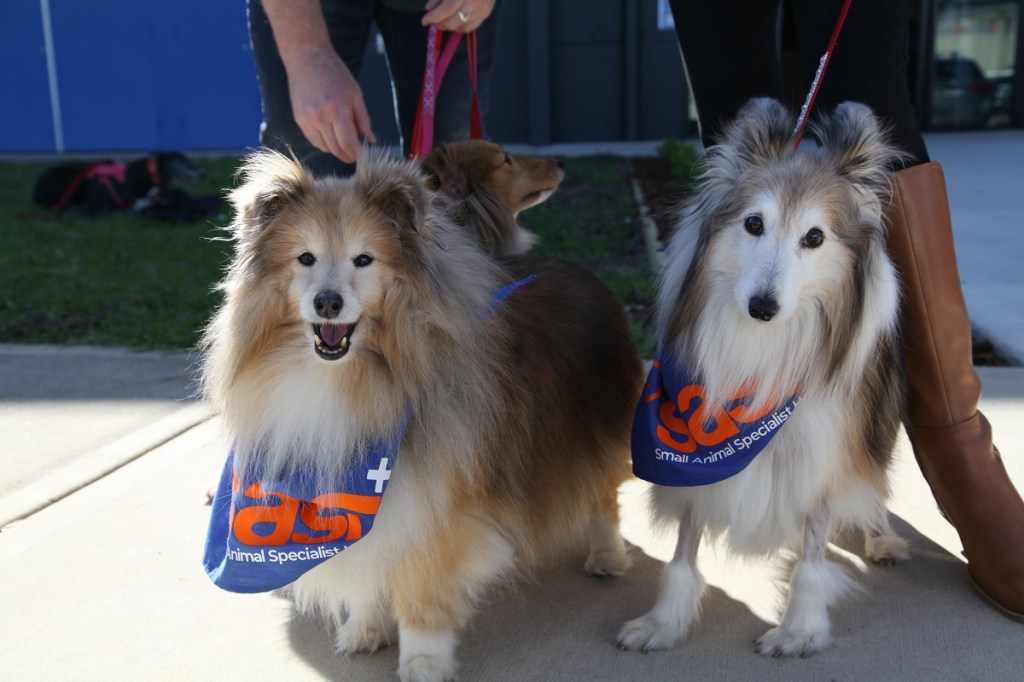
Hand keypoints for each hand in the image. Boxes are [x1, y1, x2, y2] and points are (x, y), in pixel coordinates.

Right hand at [286, 47, 376, 163]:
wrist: (306, 58)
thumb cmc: (334, 73)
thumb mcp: (355, 94)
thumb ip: (363, 120)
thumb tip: (370, 140)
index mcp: (337, 110)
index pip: (348, 143)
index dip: (357, 153)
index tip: (363, 154)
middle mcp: (320, 118)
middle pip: (335, 149)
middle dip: (347, 155)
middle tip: (355, 154)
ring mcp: (307, 120)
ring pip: (324, 147)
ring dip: (336, 149)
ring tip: (343, 141)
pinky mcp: (299, 120)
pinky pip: (313, 140)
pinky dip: (324, 142)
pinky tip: (331, 134)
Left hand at [422, 0, 494, 32]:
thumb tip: (429, 8)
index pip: (447, 9)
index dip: (434, 17)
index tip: (424, 21)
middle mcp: (474, 1)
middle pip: (454, 21)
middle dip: (440, 24)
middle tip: (433, 21)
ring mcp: (482, 9)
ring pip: (461, 26)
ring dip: (449, 26)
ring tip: (443, 21)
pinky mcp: (486, 13)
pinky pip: (471, 27)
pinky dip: (460, 27)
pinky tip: (454, 22)